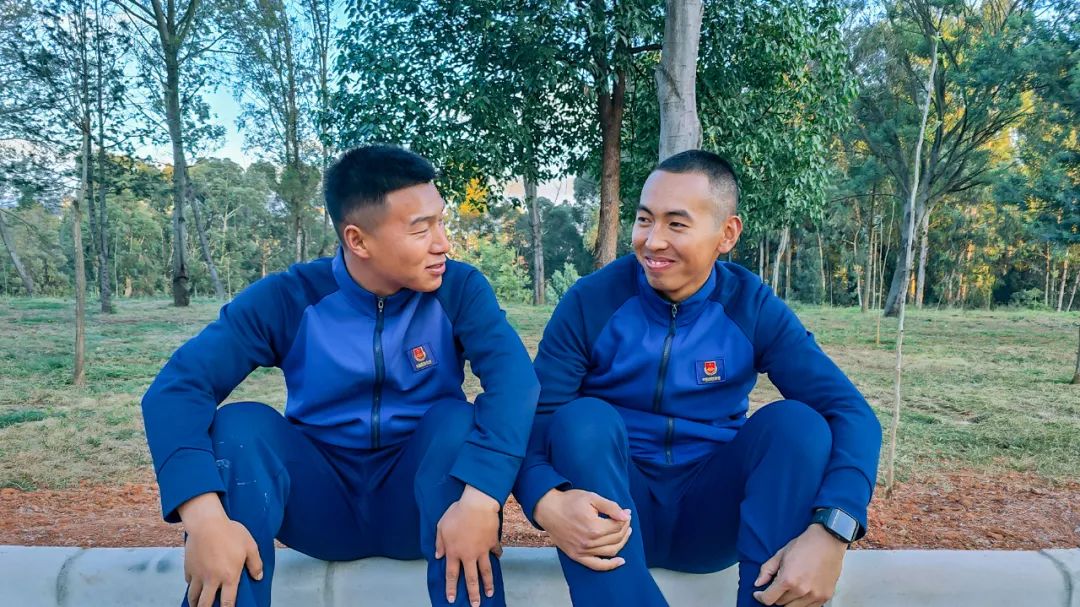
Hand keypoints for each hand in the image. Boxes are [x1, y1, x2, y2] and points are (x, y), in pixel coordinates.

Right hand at [178, 493, 262, 606]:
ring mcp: (198, 575)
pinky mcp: (188, 568)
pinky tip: (194, 586)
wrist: (206, 523)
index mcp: (229, 577)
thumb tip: (258, 577)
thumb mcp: (250, 545)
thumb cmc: (230, 532)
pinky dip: (192, 587)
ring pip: (194, 597)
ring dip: (196, 604)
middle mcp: (212, 580)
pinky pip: (188, 583)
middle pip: (206, 604)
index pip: (228, 603)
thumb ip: (255, 564)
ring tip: (198, 605)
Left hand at [435, 485, 501, 605]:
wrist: (477, 505)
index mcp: (453, 552)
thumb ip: (439, 542)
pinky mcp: (492, 543)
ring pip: (486, 571)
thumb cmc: (456, 513)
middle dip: (474, 594)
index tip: (452, 599)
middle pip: (471, 579)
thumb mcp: (441, 526)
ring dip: (488, 583)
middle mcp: (468, 555)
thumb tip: (437, 555)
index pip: (451, 575)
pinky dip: (497, 555)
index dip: (451, 588)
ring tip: (490, 593)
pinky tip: (498, 558)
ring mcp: (482, 550)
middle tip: (476, 605)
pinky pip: (495, 552)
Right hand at [532, 488, 632, 571]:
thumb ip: (611, 507)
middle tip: (625, 520)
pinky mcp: (577, 556)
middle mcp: (589, 542)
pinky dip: (610, 565)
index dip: (624, 518)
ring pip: (610, 551)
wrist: (548, 509)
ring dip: (622, 542)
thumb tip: (626, 516)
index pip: (617, 526)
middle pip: (616, 538)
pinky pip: (597, 565)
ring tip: (625, 533)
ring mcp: (583, 551)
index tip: (626, 512)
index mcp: (594, 527)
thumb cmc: (569, 501)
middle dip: (624, 528)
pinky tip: (620, 561)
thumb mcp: (591, 497)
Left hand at [752, 523, 847, 606]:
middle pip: (781, 604)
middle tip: (778, 586)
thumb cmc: (805, 545)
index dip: (761, 597)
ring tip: (791, 587)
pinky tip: (801, 592)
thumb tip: (758, 583)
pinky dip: (802, 602)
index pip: (769, 599)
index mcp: (788, 579)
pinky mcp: (824, 597)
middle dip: (776, 596)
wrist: (828, 541)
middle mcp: (801, 590)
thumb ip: (767, 570)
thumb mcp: (780, 554)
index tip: (759, 594)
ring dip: (789, 600)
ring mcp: (814, 595)